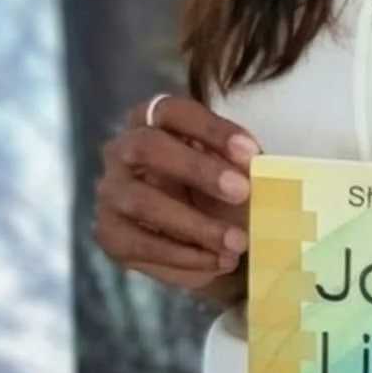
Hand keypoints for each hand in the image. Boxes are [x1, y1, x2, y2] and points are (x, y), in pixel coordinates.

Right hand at [93, 92, 256, 298]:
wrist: (205, 245)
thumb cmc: (218, 195)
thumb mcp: (233, 174)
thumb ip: (240, 168)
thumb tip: (261, 170)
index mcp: (153, 120)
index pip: (173, 110)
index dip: (211, 129)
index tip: (251, 153)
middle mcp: (122, 149)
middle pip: (147, 147)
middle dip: (197, 169)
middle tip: (242, 192)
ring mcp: (112, 191)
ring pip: (141, 201)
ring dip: (194, 224)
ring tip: (237, 243)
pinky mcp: (110, 233)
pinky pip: (142, 244)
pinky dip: (185, 256)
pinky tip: (218, 261)